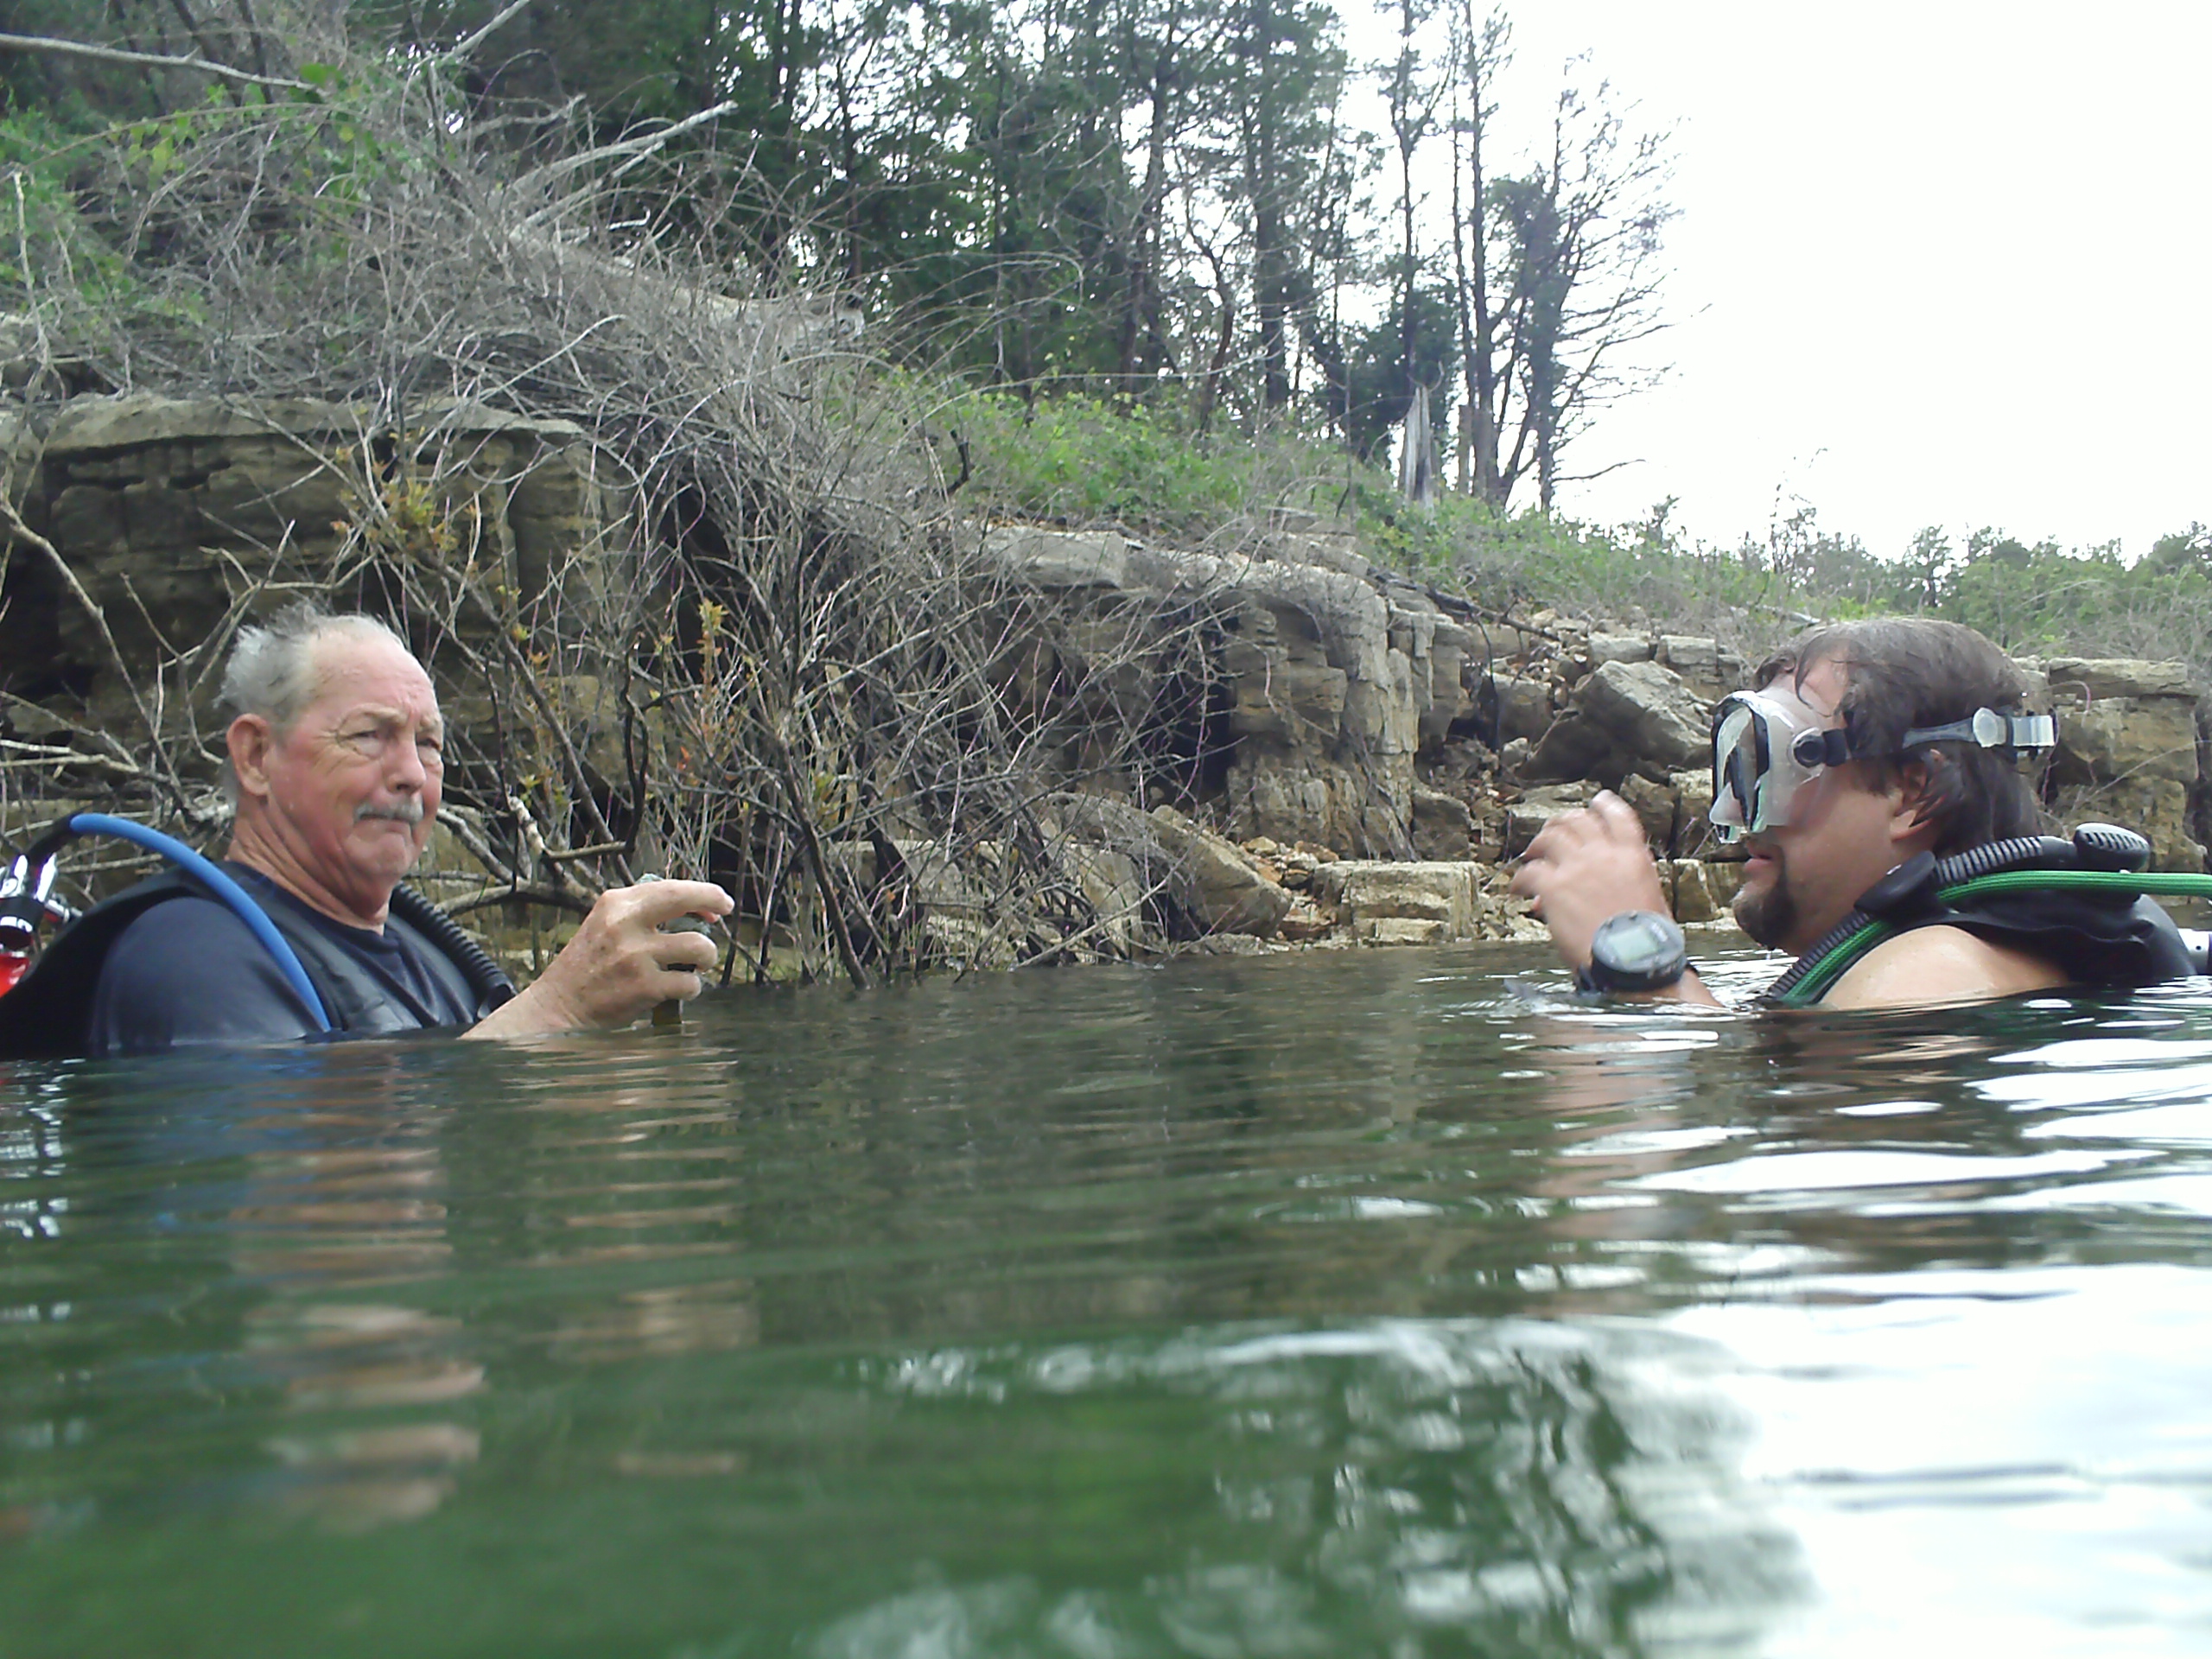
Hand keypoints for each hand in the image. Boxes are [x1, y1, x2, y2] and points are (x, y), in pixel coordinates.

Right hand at [466, 879, 733, 1038]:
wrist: (559, 1006)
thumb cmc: (589, 966)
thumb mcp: (605, 924)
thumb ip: (642, 913)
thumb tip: (699, 910)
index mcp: (615, 903)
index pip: (670, 887)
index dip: (702, 892)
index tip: (718, 901)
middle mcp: (625, 924)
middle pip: (686, 901)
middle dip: (714, 903)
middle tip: (722, 918)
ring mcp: (636, 956)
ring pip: (699, 946)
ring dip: (706, 957)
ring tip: (696, 966)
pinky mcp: (644, 986)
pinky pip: (690, 982)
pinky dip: (691, 988)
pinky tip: (679, 989)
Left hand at [1507, 790, 1673, 970]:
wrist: (1632, 960)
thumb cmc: (1645, 939)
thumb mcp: (1651, 899)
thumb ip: (1629, 881)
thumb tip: (1605, 883)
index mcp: (1633, 856)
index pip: (1619, 817)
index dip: (1605, 805)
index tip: (1598, 801)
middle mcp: (1604, 854)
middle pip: (1578, 821)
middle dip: (1563, 822)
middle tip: (1553, 830)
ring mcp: (1577, 867)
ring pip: (1550, 837)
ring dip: (1538, 843)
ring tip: (1531, 854)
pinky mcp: (1555, 886)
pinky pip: (1529, 872)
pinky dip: (1520, 879)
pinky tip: (1517, 889)